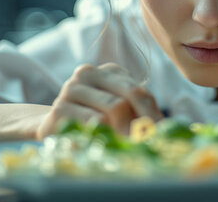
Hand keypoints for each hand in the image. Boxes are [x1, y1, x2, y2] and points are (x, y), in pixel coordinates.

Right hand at [36, 63, 162, 138]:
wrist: (54, 127)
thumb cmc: (95, 119)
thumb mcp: (119, 110)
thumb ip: (139, 111)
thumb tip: (162, 127)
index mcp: (108, 71)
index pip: (138, 90)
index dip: (152, 113)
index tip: (163, 133)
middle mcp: (88, 73)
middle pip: (127, 96)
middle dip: (141, 122)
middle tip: (150, 143)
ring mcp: (71, 89)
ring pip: (111, 109)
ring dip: (124, 131)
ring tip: (131, 146)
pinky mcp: (59, 109)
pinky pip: (91, 122)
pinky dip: (104, 135)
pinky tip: (107, 144)